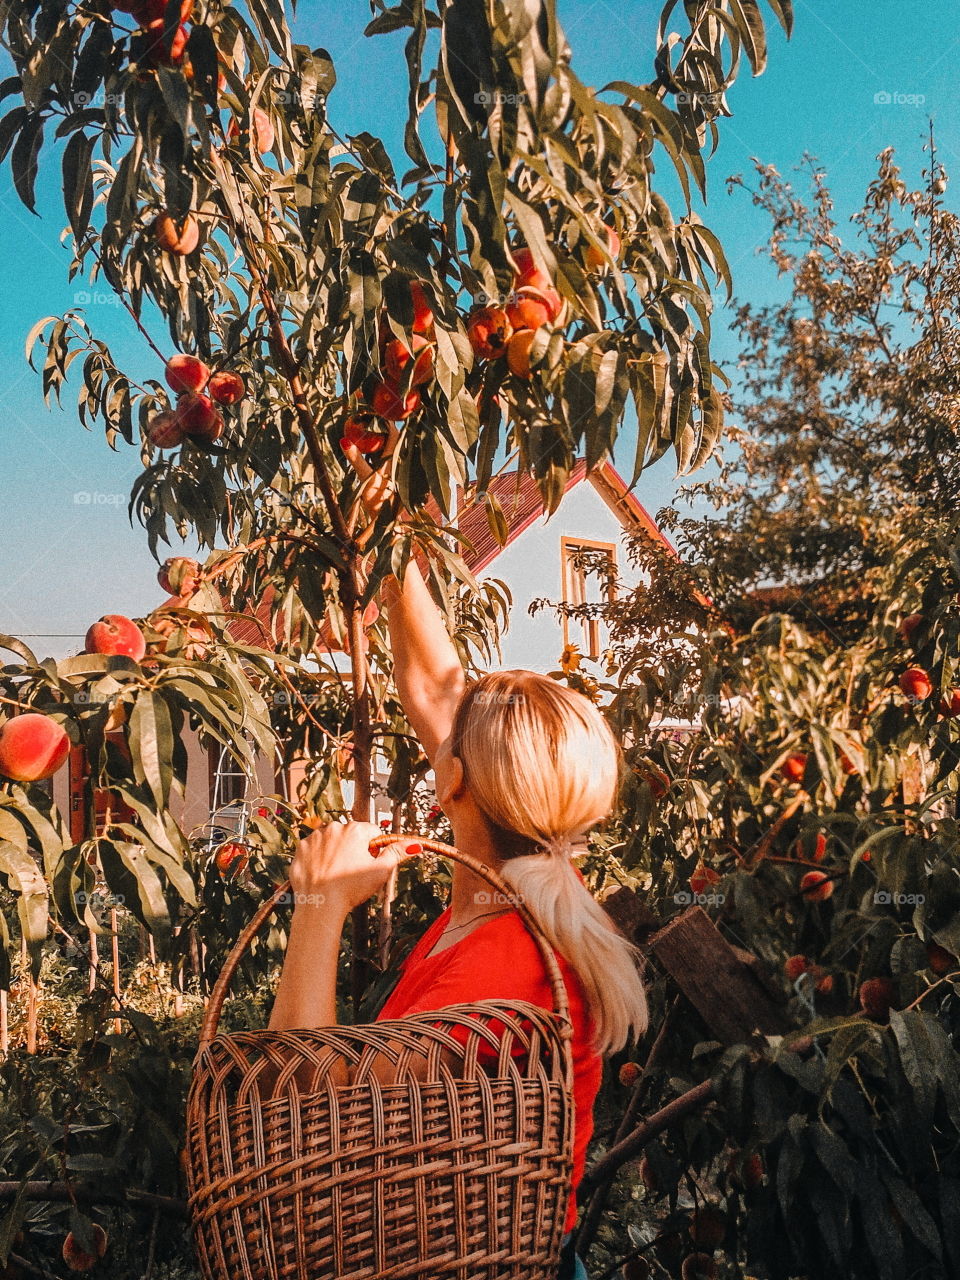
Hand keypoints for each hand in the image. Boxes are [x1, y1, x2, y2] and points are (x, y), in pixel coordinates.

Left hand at [288, 820, 413, 914]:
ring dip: (334, 853)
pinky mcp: (300, 849)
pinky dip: (317, 860)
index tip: (369, 863)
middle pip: (350, 835)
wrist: (321, 904)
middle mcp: (333, 828)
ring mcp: (314, 838)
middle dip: (353, 849)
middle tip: (353, 872)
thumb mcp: (381, 871)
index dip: (373, 849)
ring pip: (330, 842)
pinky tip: (322, 874)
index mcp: (355, 830)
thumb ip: (397, 853)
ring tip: (336, 875)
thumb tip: (416, 844)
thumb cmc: (352, 888)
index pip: (371, 832)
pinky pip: (313, 850)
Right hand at [342, 422, 401, 522]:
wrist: (385, 519)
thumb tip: (344, 439)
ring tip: (362, 426)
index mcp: (395, 456)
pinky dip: (374, 446)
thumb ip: (355, 458)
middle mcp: (397, 458)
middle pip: (389, 434)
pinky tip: (365, 446)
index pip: (392, 429)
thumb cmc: (377, 498)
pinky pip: (383, 453)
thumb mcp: (364, 476)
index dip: (382, 417)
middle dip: (377, 424)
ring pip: (386, 444)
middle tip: (363, 416)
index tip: (370, 407)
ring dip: (376, 435)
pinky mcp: (389, 473)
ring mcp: (394, 465)